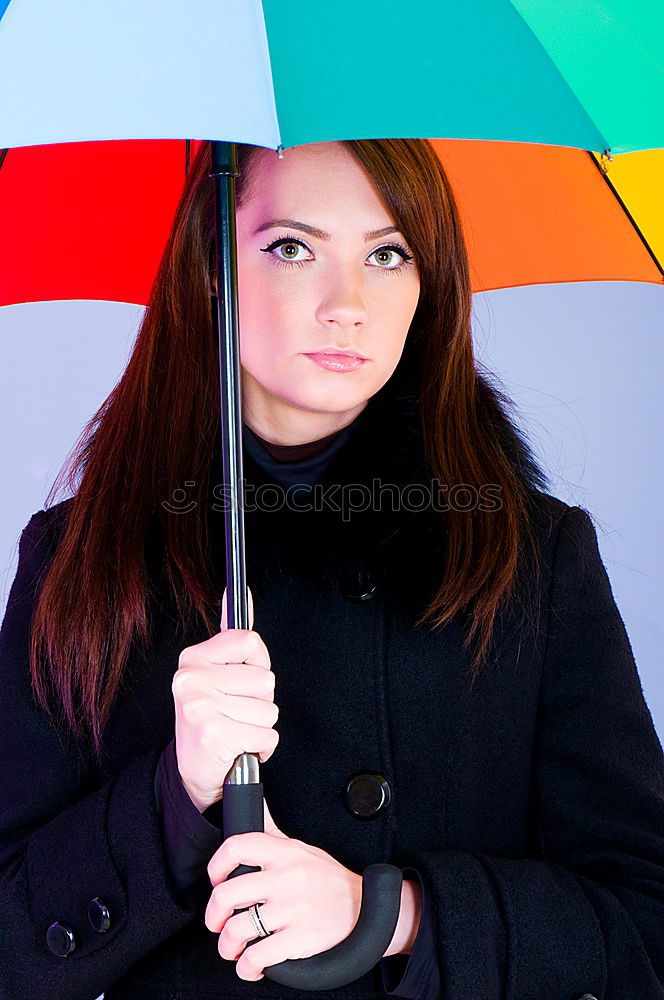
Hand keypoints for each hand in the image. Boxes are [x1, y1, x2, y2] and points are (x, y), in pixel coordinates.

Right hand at [172, 586, 279, 812]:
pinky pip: (267, 735)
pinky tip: (238, 748)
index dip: (256, 665)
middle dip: (259, 701)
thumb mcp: (217, 673)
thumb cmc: (213, 719)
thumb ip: (232, 637)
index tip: (240, 681)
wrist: (196, 772)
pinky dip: (261, 746)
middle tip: (234, 713)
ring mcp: (199, 706)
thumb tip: (241, 591)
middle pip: (265, 679)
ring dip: (260, 726)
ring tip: (236, 730)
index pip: (251, 642)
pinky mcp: (213, 735)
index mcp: (193, 657)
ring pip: (269, 709)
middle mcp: (191, 678)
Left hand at [204, 798, 362, 981]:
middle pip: (226, 894)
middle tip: (217, 923)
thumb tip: (255, 811)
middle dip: (213, 915)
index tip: (216, 880)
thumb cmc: (330, 880)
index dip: (216, 866)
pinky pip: (258, 956)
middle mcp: (286, 878)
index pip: (236, 847)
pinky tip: (251, 965)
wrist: (367, 909)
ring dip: (227, 946)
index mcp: (284, 853)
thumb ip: (274, 837)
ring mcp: (292, 908)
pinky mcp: (300, 938)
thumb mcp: (302, 849)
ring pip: (237, 929)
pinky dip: (247, 967)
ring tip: (233, 948)